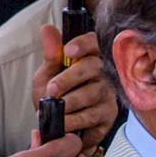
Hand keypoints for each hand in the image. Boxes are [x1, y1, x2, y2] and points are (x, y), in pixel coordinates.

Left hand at [31, 24, 118, 156]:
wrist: (57, 127)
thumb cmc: (55, 98)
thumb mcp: (47, 75)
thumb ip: (50, 55)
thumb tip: (48, 28)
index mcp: (88, 58)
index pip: (94, 42)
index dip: (84, 44)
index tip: (68, 50)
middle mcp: (102, 74)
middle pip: (94, 68)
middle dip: (69, 78)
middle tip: (52, 90)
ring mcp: (108, 95)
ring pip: (93, 94)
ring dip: (70, 103)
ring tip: (54, 110)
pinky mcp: (108, 116)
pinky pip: (94, 116)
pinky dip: (75, 121)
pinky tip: (63, 124)